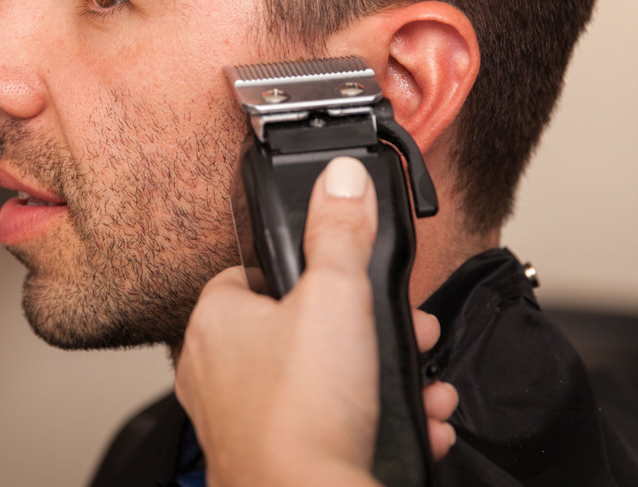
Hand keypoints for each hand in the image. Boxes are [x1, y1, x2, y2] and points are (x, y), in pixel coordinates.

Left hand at [175, 157, 458, 486]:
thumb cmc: (302, 412)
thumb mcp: (337, 296)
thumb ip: (340, 232)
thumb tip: (341, 178)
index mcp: (214, 323)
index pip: (255, 271)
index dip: (311, 269)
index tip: (351, 275)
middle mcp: (218, 375)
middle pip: (302, 329)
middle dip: (369, 329)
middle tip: (406, 327)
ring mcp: (246, 424)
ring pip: (325, 381)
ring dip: (385, 376)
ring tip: (423, 375)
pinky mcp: (277, 461)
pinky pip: (333, 427)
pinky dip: (379, 421)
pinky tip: (418, 421)